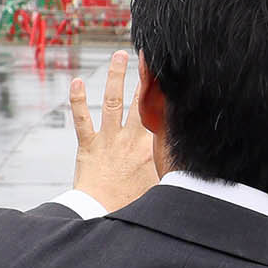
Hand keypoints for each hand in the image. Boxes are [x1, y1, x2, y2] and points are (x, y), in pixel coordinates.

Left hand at [69, 51, 159, 211]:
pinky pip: (82, 118)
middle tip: (148, 56)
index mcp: (151, 148)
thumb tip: (191, 170)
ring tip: (119, 55)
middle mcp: (131, 138)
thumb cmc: (131, 205)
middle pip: (141, 100)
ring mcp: (109, 139)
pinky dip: (77, 99)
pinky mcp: (88, 145)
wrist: (102, 212)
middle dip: (145, 76)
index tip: (171, 77)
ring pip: (113, 101)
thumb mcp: (160, 187)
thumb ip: (171, 171)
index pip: (161, 114)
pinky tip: (76, 82)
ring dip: (115, 75)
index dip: (166, 94)